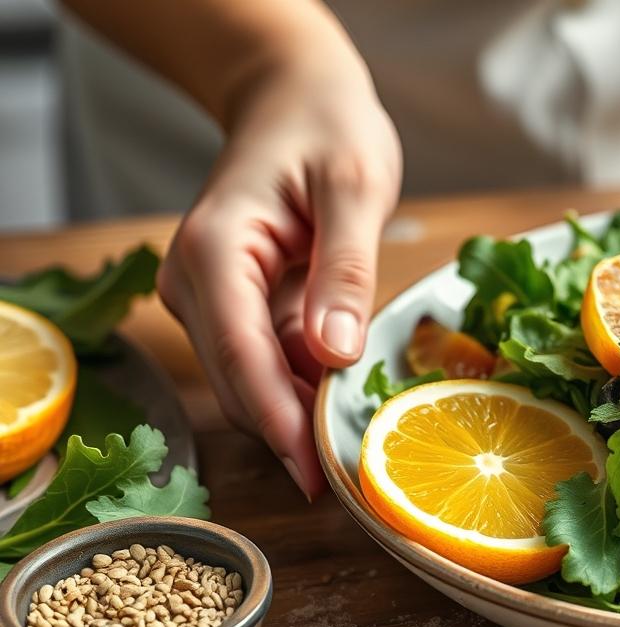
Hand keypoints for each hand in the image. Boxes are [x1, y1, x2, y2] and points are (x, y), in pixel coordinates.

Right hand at [158, 63, 401, 498]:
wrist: (295, 97)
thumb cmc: (326, 126)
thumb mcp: (355, 185)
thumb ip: (345, 269)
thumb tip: (335, 353)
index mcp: (216, 248)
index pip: (240, 353)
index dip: (278, 419)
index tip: (314, 474)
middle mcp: (197, 280)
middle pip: (240, 380)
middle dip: (293, 430)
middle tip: (357, 479)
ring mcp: (211, 298)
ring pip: (253, 379)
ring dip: (303, 412)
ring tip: (365, 444)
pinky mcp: (236, 307)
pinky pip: (270, 361)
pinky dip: (307, 384)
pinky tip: (350, 400)